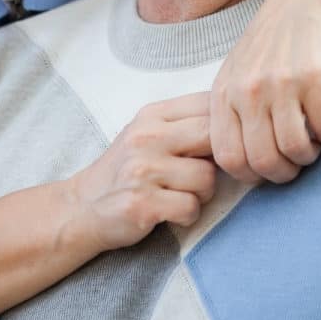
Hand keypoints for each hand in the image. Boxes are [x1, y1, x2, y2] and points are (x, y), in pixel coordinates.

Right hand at [64, 93, 215, 251]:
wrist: (83, 207)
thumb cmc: (126, 171)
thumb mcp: (148, 133)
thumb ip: (185, 124)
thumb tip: (238, 122)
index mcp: (152, 115)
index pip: (208, 103)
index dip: (226, 126)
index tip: (221, 143)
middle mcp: (145, 137)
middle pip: (213, 135)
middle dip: (218, 159)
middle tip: (204, 171)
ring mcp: (142, 170)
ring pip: (206, 177)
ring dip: (202, 193)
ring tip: (181, 195)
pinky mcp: (142, 204)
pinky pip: (191, 207)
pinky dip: (188, 215)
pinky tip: (171, 213)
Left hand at [209, 0, 320, 184]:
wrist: (304, 4)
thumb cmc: (269, 48)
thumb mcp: (235, 75)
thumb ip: (230, 115)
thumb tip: (237, 167)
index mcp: (224, 93)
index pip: (228, 158)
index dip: (250, 175)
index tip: (266, 170)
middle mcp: (248, 90)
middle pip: (263, 161)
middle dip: (284, 173)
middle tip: (295, 163)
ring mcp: (281, 84)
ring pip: (295, 149)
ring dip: (309, 156)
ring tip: (312, 143)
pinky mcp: (315, 79)